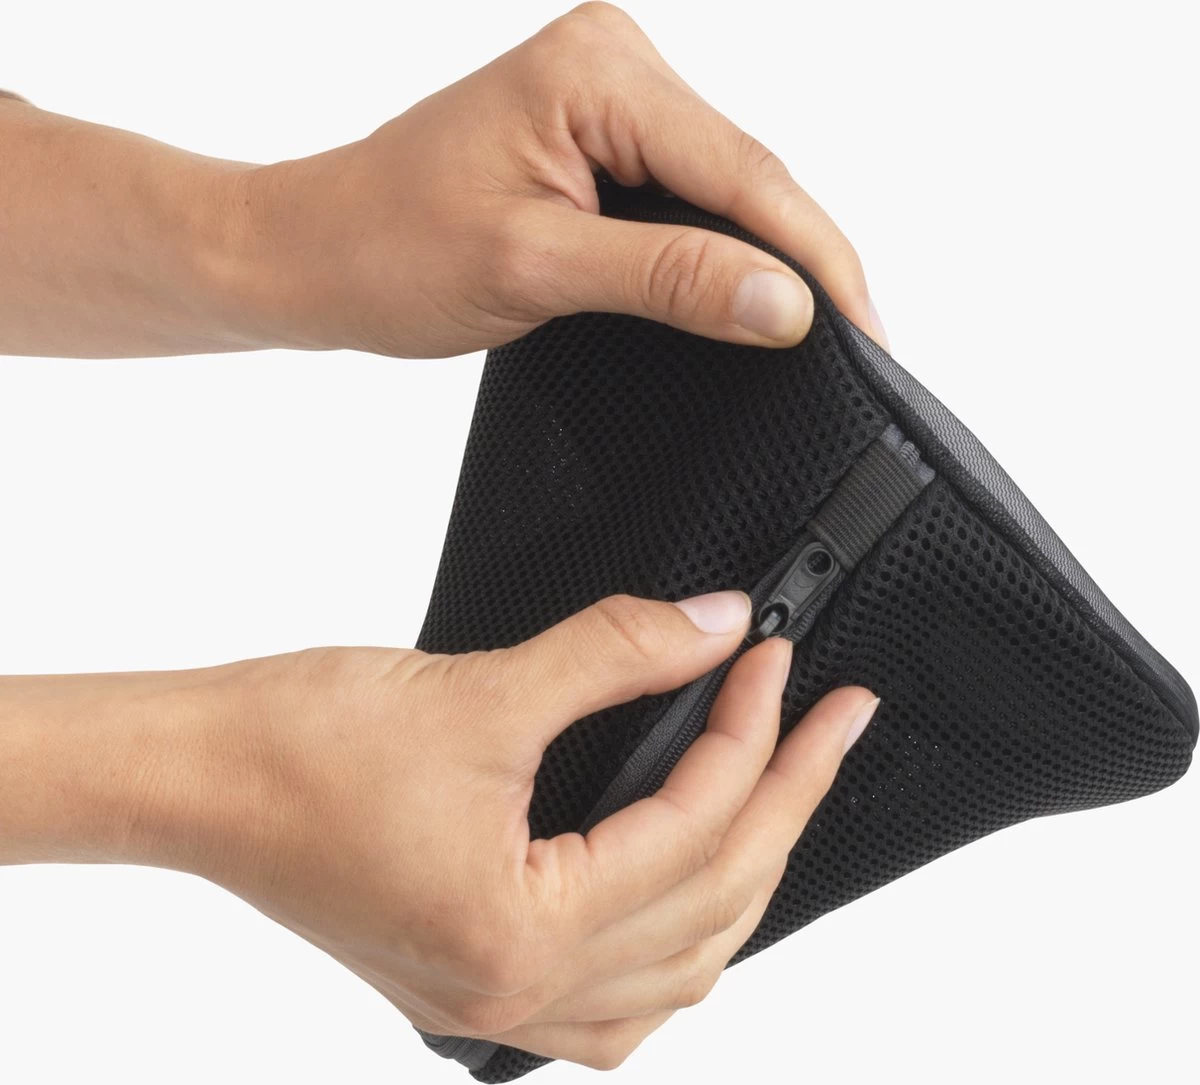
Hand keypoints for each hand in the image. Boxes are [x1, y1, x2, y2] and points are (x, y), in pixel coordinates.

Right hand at [0, 590, 877, 1069]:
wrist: (195, 777)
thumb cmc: (296, 749)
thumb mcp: (481, 690)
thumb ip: (616, 652)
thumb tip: (712, 623)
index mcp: (520, 935)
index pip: (692, 829)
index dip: (751, 733)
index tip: (774, 661)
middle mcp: (514, 990)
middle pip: (708, 907)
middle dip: (782, 801)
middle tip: (826, 721)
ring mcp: (492, 999)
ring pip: (674, 970)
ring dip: (739, 879)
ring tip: (779, 794)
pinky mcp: (470, 980)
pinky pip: (612, 1004)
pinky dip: (670, 946)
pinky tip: (685, 895)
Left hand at [238, 2, 883, 356]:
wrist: (315, 250)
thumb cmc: (389, 247)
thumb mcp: (537, 268)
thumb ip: (668, 278)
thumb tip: (783, 303)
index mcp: (596, 71)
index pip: (744, 170)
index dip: (815, 256)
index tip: (864, 328)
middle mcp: (612, 62)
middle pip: (747, 172)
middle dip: (802, 258)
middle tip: (859, 340)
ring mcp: (607, 95)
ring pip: (723, 185)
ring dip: (766, 255)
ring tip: (819, 328)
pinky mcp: (598, 135)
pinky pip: (686, 193)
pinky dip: (718, 248)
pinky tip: (749, 292)